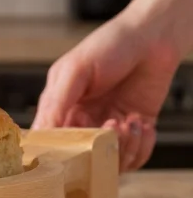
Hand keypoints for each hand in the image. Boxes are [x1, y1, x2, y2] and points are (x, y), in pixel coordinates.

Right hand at [32, 15, 180, 171]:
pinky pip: (135, 158)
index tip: (75, 147)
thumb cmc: (110, 44)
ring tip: (129, 122)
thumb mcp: (75, 69)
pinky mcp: (134, 132)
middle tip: (112, 124)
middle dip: (98, 148)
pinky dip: (142, 147)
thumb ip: (56, 102)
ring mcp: (108, 129)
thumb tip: (42, 132)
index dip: (61, 151)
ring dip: (124, 147)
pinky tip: (142, 125)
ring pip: (109, 162)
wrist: (154, 35)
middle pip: (82, 158)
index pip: (51, 143)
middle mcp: (82, 123)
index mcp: (60, 110)